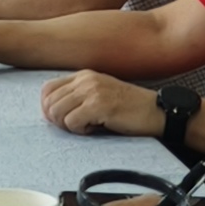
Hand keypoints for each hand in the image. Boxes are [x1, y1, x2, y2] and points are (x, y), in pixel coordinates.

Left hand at [42, 73, 160, 137]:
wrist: (157, 111)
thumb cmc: (130, 108)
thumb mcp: (100, 95)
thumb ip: (77, 97)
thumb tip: (51, 112)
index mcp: (84, 75)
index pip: (47, 89)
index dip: (49, 108)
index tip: (63, 119)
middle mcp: (86, 80)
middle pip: (49, 103)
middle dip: (58, 120)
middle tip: (77, 125)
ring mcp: (92, 91)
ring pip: (57, 112)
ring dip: (69, 125)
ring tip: (88, 125)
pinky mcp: (98, 105)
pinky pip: (71, 122)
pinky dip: (80, 130)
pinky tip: (96, 128)